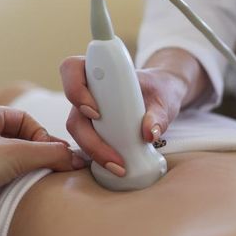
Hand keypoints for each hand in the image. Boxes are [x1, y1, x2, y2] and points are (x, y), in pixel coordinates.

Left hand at [0, 104, 84, 207]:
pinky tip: (2, 187)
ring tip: (22, 178)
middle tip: (42, 166)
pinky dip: (0, 176)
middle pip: (14, 136)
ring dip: (16, 165)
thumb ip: (51, 154)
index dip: (42, 136)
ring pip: (0, 154)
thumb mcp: (17, 155)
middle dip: (31, 151)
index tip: (52, 155)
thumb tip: (77, 159)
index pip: (24, 118)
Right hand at [60, 49, 204, 175]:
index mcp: (100, 71)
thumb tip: (149, 133)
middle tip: (114, 157)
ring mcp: (87, 111)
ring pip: (78, 132)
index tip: (96, 112)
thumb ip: (158, 114)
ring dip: (94, 152)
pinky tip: (115, 167)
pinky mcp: (93, 128)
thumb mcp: (163, 98)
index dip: (76, 90)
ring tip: (118, 167)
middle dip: (89, 139)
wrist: (161, 97)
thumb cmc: (158, 90)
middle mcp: (88, 91)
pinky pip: (87, 143)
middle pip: (74, 113)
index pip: (72, 69)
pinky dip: (98, 156)